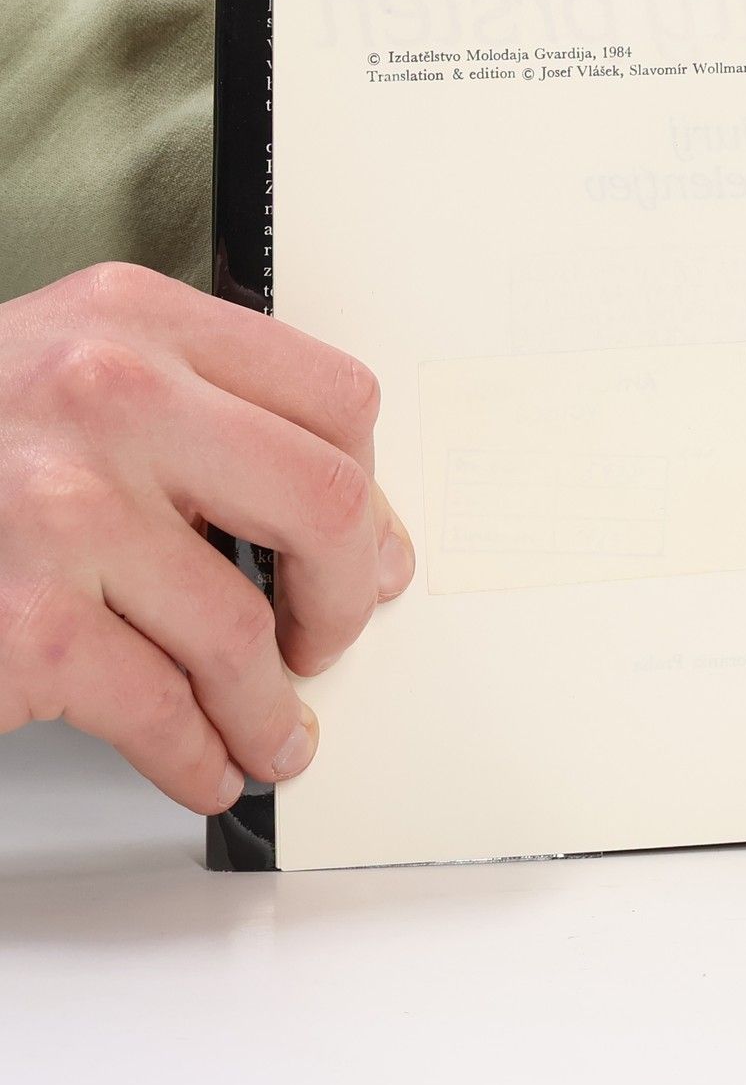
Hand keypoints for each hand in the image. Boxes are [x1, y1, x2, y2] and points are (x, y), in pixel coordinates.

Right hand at [0, 263, 413, 812]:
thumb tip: (332, 509)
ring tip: (274, 729)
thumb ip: (183, 404)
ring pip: (245, 632)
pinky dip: (199, 754)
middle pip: (326, 503)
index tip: (369, 544)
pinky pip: (162, 710)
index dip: (371, 490)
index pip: (334, 397)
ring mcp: (61, 510)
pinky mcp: (23, 625)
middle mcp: (106, 396)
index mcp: (132, 319)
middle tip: (334, 636)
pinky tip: (207, 764)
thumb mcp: (57, 368)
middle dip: (347, 596)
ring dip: (272, 705)